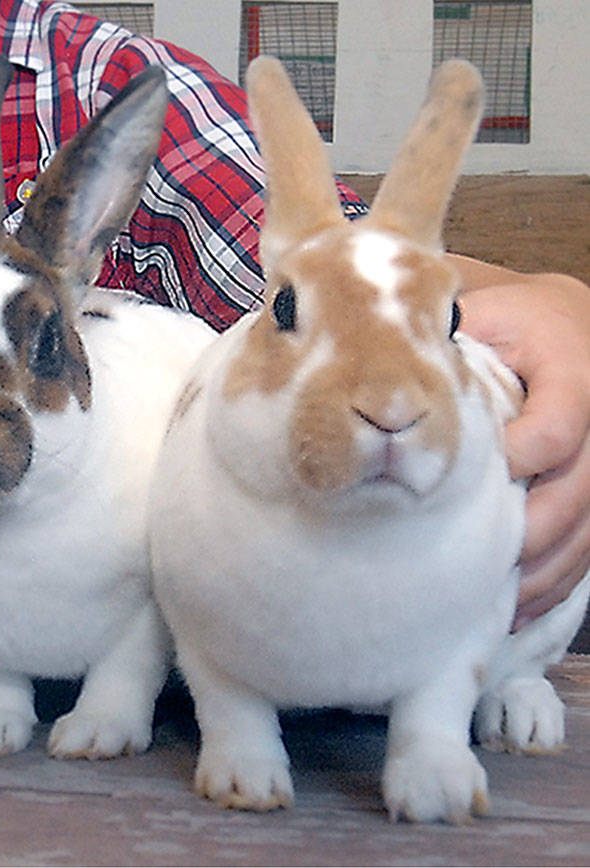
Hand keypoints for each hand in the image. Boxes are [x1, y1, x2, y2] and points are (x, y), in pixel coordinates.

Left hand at [456, 263, 589, 627]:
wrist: (564, 325)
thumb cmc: (509, 322)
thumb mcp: (484, 312)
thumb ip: (445, 338)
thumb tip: (372, 367)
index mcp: (572, 370)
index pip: (560, 426)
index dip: (524, 456)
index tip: (478, 476)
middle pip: (577, 491)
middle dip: (532, 533)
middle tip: (481, 562)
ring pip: (587, 528)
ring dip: (544, 571)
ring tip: (496, 603)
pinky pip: (587, 545)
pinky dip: (555, 582)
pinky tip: (516, 608)